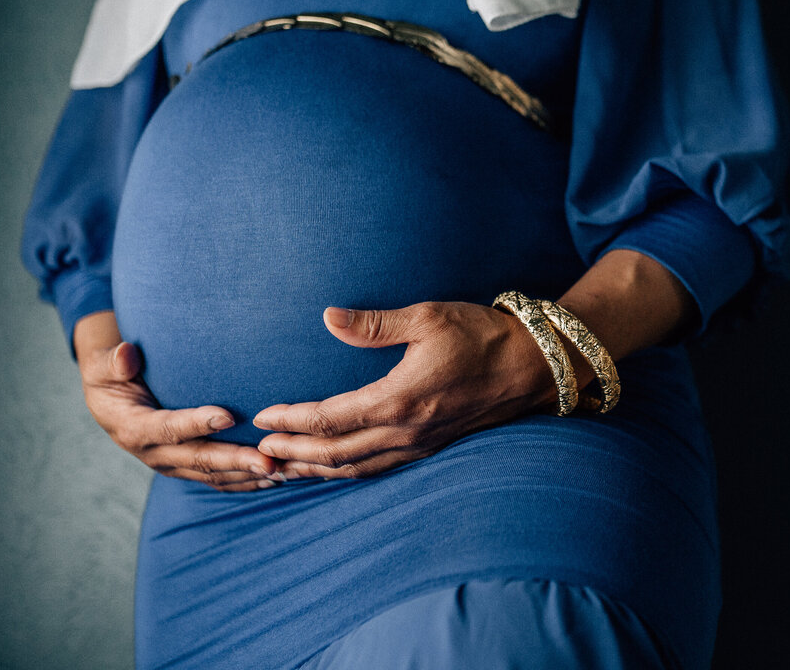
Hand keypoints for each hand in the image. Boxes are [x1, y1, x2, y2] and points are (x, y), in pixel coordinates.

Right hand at [75, 311, 280, 491]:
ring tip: (281, 472)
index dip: (196, 423)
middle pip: (199, 459)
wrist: (110, 403)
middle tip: (268, 460)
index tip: (228, 417)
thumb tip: (126, 354)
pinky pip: (219, 480)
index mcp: (134, 428)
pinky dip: (247, 481)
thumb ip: (114, 362)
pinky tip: (275, 479)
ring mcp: (173, 465)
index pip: (168, 428)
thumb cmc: (111, 377)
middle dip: (235, 461)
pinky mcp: (187, 469)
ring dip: (248, 475)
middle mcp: (154, 454)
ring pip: (213, 476)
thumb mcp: (104, 366)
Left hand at [252, 302, 556, 478]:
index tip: (263, 417)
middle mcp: (407, 431)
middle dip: (293, 453)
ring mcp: (420, 445)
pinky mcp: (430, 448)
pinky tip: (332, 468)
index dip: (292, 420)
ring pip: (356, 470)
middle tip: (257, 451)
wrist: (532, 365)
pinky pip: (378, 469)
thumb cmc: (480, 335)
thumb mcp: (428, 317)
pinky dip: (347, 473)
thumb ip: (374, 324)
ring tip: (283, 468)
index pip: (331, 418)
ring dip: (316, 470)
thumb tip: (328, 317)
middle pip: (336, 454)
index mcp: (401, 399)